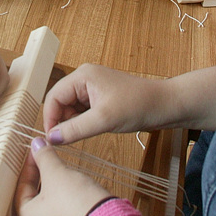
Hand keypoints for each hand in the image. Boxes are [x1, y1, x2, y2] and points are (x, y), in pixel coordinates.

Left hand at [13, 139, 112, 215]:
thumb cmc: (76, 205)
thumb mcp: (57, 174)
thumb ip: (44, 157)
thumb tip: (36, 144)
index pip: (19, 185)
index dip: (29, 163)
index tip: (36, 149)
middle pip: (31, 196)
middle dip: (39, 175)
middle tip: (45, 158)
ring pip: (45, 205)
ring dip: (50, 187)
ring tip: (59, 171)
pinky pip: (58, 214)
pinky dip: (61, 200)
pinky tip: (70, 188)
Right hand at [42, 64, 170, 143]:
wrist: (165, 105)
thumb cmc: (138, 105)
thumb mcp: (104, 120)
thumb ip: (75, 129)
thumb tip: (51, 138)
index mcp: (82, 76)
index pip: (54, 97)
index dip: (50, 119)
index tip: (52, 140)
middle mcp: (84, 78)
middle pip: (60, 102)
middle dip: (62, 121)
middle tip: (69, 140)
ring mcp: (93, 88)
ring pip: (71, 109)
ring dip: (74, 123)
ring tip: (86, 133)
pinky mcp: (101, 98)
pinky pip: (82, 111)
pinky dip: (83, 123)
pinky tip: (93, 130)